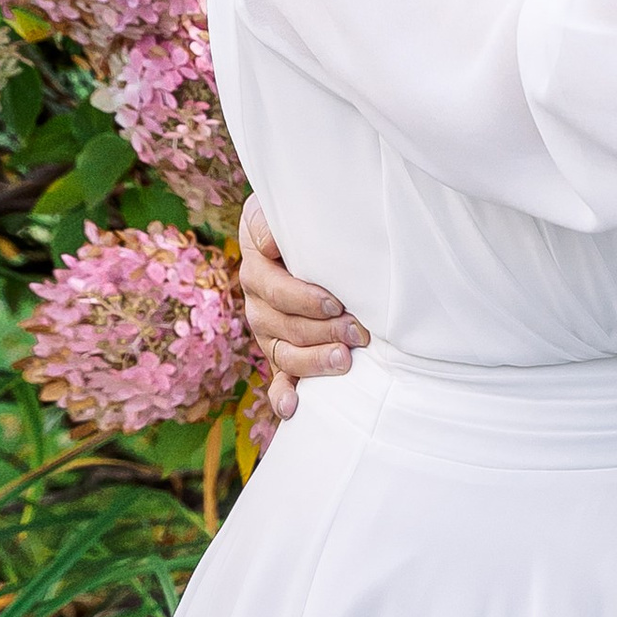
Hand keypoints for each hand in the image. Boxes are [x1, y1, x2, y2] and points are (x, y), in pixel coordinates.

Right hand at [239, 198, 369, 419]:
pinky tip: (292, 408)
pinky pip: (277, 376)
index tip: (336, 303)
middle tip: (360, 333)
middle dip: (324, 332)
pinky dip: (283, 394)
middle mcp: (257, 302)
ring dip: (314, 361)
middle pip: (284, 325)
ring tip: (344, 361)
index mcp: (256, 266)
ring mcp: (267, 329)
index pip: (275, 290)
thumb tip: (268, 244)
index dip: (305, 299)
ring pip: (284, 352)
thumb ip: (270, 222)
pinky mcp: (280, 349)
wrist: (296, 230)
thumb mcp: (279, 207)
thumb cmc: (297, 218)